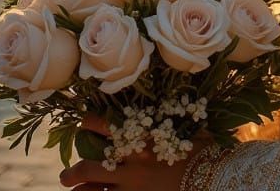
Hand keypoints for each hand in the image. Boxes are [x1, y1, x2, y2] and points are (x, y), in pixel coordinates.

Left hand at [59, 115, 203, 190]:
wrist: (212, 177)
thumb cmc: (203, 148)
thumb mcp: (186, 125)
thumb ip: (170, 115)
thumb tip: (172, 98)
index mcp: (142, 138)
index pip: (106, 127)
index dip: (90, 123)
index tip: (83, 122)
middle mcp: (131, 163)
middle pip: (91, 166)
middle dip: (74, 172)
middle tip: (66, 175)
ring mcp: (132, 186)